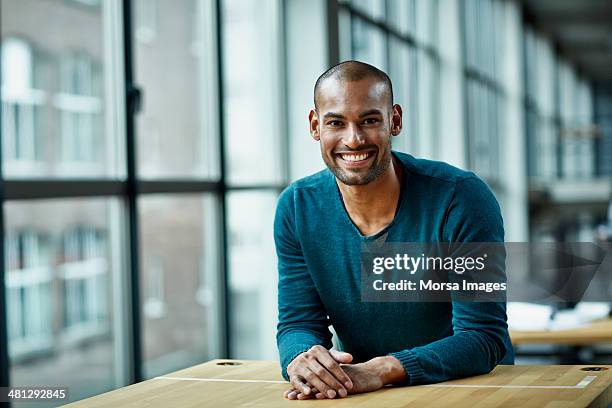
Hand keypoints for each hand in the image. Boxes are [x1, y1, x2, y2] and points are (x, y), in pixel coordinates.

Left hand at [284, 356, 406, 399]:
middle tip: (289, 396)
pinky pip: (334, 387)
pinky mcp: (347, 383)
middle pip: (313, 382)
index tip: (290, 393)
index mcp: (327, 373)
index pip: (311, 380)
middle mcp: (331, 375)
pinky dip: (326, 391)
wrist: (375, 372)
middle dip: (300, 390)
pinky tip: (318, 395)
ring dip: (310, 391)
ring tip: (299, 397)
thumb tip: (316, 392)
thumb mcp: (342, 378)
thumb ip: (330, 382)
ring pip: (321, 384)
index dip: (301, 386)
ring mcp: (338, 378)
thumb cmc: (358, 376)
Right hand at [285, 346, 353, 398]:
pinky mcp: (292, 374)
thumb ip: (339, 357)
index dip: (341, 375)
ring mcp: (299, 365)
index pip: (331, 364)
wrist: (299, 359)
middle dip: (334, 383)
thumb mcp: (328, 355)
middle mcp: (308, 357)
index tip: (349, 385)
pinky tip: (309, 392)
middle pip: (322, 372)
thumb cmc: (319, 360)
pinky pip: (297, 382)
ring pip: (312, 377)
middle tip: (343, 393)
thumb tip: (350, 357)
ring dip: (322, 387)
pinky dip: (302, 387)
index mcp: (318, 351)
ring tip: (332, 395)